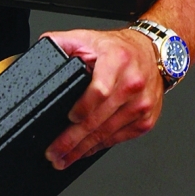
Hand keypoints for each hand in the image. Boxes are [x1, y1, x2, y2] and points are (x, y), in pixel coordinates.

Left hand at [43, 28, 163, 168]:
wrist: (151, 53)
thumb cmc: (118, 48)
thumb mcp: (89, 37)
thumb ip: (63, 42)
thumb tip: (43, 49)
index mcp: (116, 60)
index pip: (101, 90)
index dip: (83, 107)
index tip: (68, 118)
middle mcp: (132, 84)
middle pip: (100, 118)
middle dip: (73, 139)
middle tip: (55, 152)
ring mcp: (141, 105)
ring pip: (107, 133)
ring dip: (83, 150)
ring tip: (64, 158)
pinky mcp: (146, 121)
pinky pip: (118, 138)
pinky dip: (99, 147)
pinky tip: (85, 152)